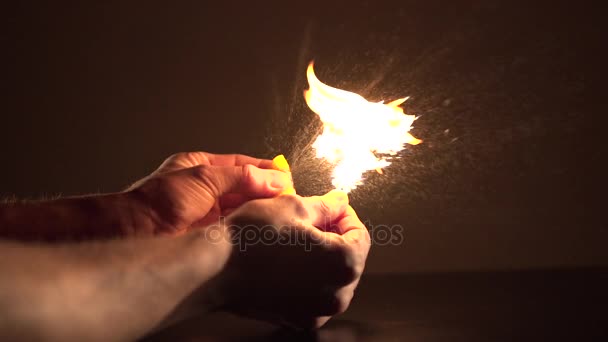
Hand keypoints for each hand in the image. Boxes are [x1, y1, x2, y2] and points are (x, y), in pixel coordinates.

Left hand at [126, 152, 292, 234]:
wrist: (135, 232)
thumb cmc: (160, 200)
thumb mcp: (204, 178)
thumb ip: (241, 177)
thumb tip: (274, 178)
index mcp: (202, 167)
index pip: (241, 164)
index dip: (264, 170)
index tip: (285, 177)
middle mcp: (206, 188)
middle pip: (244, 186)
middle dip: (265, 190)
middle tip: (289, 197)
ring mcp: (208, 212)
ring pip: (242, 207)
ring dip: (260, 208)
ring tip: (281, 211)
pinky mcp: (209, 234)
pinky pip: (236, 226)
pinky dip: (250, 224)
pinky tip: (264, 225)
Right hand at [217, 191, 370, 328]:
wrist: (214, 269)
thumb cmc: (252, 237)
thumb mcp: (294, 206)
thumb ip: (326, 206)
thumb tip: (340, 202)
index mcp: (344, 263)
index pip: (361, 234)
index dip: (346, 216)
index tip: (330, 207)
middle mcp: (336, 294)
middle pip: (350, 259)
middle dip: (335, 237)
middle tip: (311, 221)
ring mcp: (316, 311)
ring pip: (332, 278)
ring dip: (322, 258)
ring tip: (297, 240)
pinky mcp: (297, 319)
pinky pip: (313, 294)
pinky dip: (307, 278)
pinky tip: (287, 261)